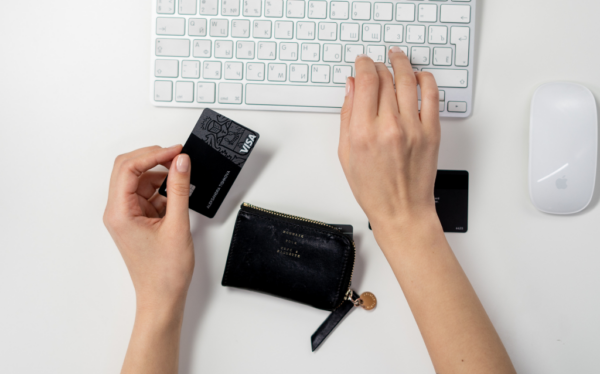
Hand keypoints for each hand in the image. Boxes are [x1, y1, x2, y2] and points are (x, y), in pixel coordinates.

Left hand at [103, 145, 193, 312]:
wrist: (162, 297)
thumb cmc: (165, 272)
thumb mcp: (177, 225)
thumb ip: (179, 189)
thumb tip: (181, 162)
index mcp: (119, 212)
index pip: (128, 168)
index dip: (153, 154)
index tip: (176, 151)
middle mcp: (117, 212)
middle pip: (128, 169)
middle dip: (153, 159)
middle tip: (178, 157)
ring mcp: (126, 215)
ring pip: (139, 181)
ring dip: (159, 176)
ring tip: (182, 179)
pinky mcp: (137, 220)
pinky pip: (147, 194)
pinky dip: (162, 191)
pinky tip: (177, 196)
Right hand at [338, 48, 440, 230]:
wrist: (402, 210)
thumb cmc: (374, 189)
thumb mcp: (346, 154)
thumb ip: (347, 116)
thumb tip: (351, 87)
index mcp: (364, 132)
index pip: (366, 82)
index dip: (363, 65)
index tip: (362, 62)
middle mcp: (389, 127)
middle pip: (385, 78)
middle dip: (378, 65)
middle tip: (376, 64)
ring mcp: (414, 128)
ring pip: (408, 80)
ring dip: (401, 63)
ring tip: (397, 57)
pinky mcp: (432, 132)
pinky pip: (432, 95)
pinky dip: (425, 80)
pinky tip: (419, 76)